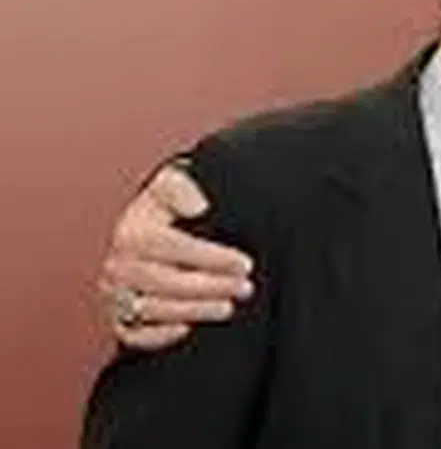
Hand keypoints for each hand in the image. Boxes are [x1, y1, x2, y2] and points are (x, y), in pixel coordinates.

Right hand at [99, 163, 254, 349]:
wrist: (147, 229)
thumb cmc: (166, 207)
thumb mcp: (172, 183)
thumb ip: (181, 187)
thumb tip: (198, 206)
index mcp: (131, 232)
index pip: (172, 246)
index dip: (211, 257)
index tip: (245, 263)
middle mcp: (118, 265)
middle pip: (165, 282)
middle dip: (210, 287)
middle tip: (245, 288)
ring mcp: (115, 293)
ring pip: (153, 309)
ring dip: (194, 311)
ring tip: (228, 307)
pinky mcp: (117, 316)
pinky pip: (132, 334)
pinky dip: (158, 336)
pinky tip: (188, 329)